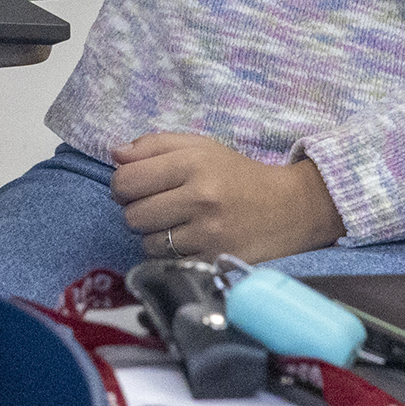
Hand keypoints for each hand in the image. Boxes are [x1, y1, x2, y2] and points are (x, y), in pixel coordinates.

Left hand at [108, 133, 342, 261]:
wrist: (290, 207)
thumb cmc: (239, 175)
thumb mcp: (203, 148)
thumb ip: (157, 145)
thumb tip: (115, 153)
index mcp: (195, 161)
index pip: (127, 179)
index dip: (123, 185)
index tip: (137, 187)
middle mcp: (200, 195)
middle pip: (131, 214)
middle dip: (139, 211)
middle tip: (162, 205)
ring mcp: (207, 230)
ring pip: (146, 241)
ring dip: (155, 234)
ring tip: (180, 223)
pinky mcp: (212, 257)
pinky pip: (166, 260)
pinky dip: (172, 252)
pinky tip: (192, 239)